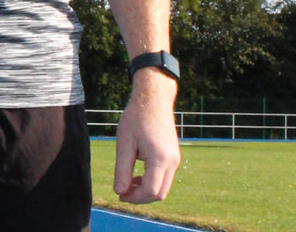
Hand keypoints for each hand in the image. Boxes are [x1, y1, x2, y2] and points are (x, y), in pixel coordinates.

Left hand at [113, 70, 179, 202]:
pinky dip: (152, 181)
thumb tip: (119, 191)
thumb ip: (122, 169)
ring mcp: (175, 159)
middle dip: (141, 197)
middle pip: (159, 193)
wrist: (153, 99)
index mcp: (160, 158)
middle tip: (123, 191)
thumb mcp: (124, 142)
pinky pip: (165, 177)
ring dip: (146, 189)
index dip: (134, 197)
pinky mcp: (174, 156)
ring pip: (163, 186)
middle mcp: (172, 162)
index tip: (119, 194)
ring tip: (128, 182)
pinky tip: (137, 175)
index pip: (151, 191)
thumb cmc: (136, 117)